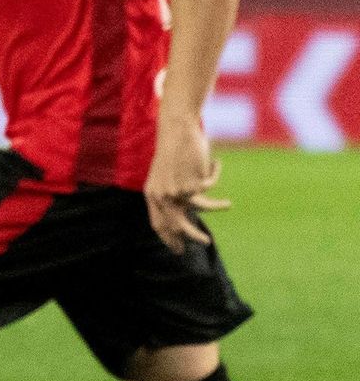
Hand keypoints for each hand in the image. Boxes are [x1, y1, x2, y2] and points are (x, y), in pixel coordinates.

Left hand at [144, 117, 230, 253]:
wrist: (177, 131)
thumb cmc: (172, 153)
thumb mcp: (165, 176)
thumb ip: (169, 196)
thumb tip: (181, 222)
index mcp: (152, 195)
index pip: (158, 224)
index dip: (168, 238)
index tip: (178, 249)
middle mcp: (163, 195)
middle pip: (177, 225)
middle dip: (191, 236)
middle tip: (205, 243)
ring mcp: (179, 190)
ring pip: (201, 208)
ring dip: (216, 207)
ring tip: (228, 204)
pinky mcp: (195, 182)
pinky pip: (211, 184)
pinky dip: (214, 173)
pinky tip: (214, 163)